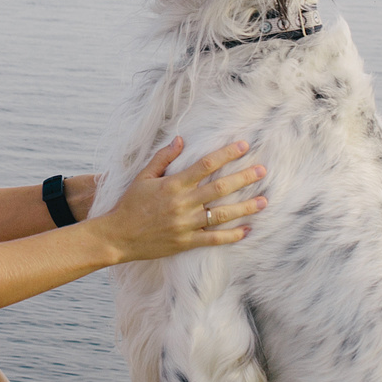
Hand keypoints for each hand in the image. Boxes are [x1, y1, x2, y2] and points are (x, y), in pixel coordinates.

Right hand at [98, 137, 264, 261]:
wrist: (118, 236)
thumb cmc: (130, 204)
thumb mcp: (143, 177)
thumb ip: (163, 158)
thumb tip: (181, 139)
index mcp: (173, 184)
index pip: (206, 164)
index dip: (226, 153)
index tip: (244, 145)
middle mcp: (183, 203)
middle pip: (220, 188)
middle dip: (244, 178)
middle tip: (263, 171)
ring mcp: (186, 224)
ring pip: (221, 214)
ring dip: (245, 207)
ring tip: (264, 201)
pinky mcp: (186, 242)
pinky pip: (213, 239)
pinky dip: (231, 236)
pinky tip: (247, 230)